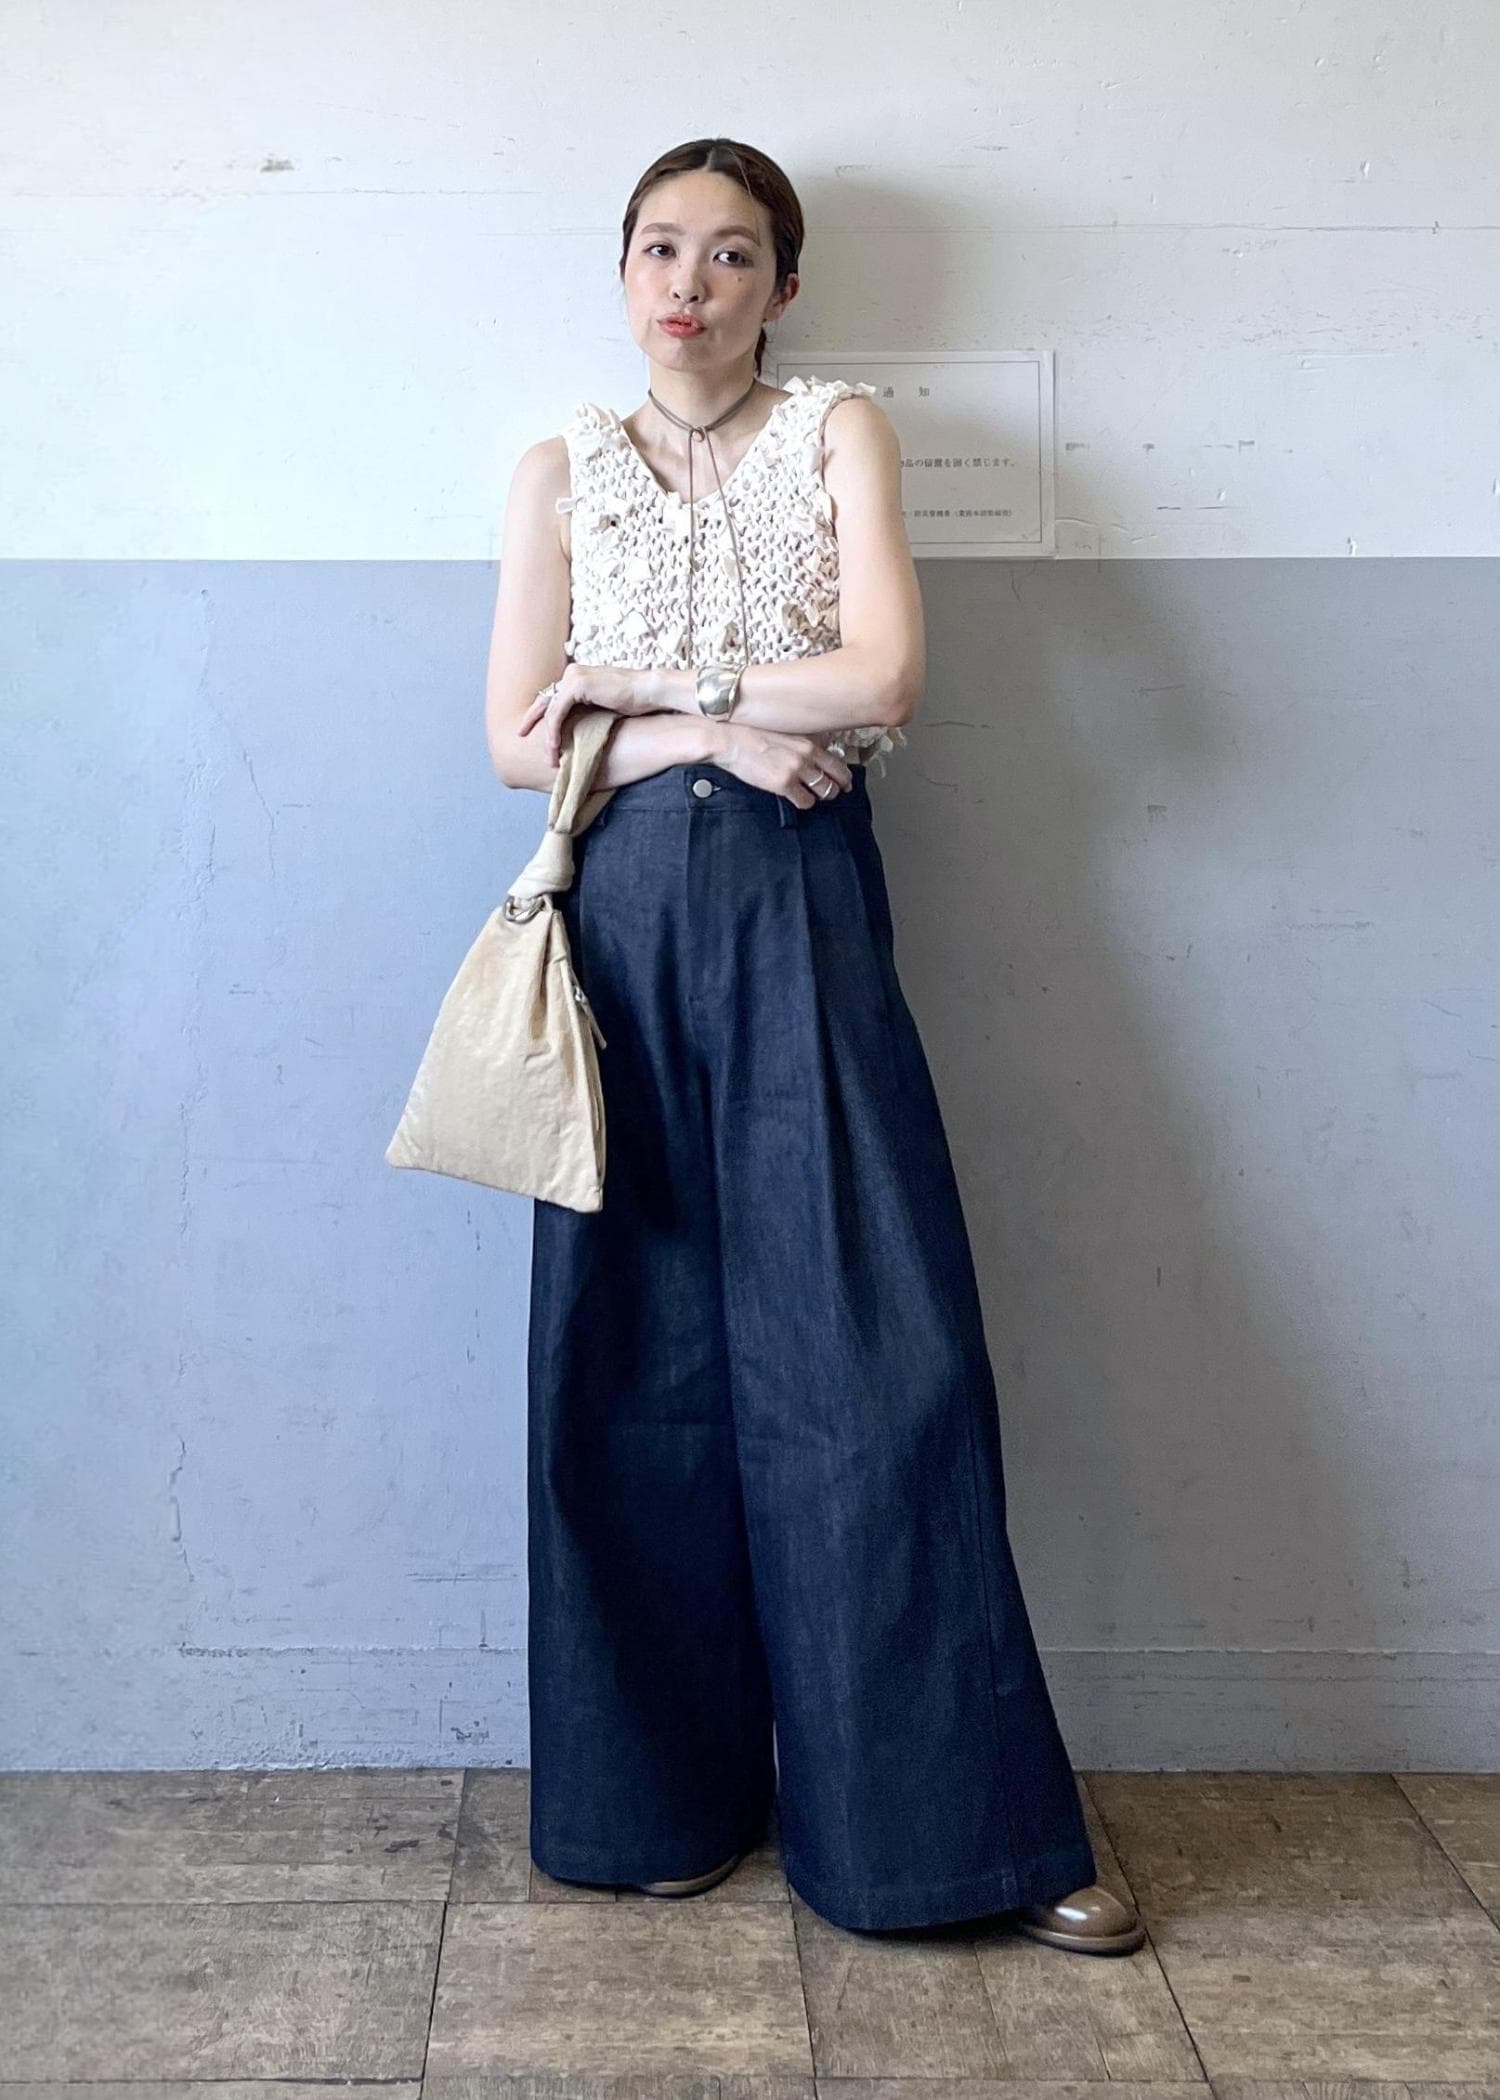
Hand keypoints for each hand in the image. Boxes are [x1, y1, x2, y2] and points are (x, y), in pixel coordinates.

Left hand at [517, 664, 659, 766]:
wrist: (649, 691)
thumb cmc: (634, 701)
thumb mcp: (604, 706)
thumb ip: (588, 710)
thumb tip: (578, 727)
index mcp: (578, 676)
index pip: (553, 696)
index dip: (541, 713)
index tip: (531, 729)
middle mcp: (572, 673)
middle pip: (544, 700)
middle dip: (531, 720)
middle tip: (520, 735)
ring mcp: (573, 677)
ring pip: (550, 710)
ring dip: (547, 735)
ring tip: (549, 756)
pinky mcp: (577, 685)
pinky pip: (557, 712)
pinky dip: (554, 731)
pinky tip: (554, 746)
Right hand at [712, 723, 854, 809]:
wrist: (730, 739)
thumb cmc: (750, 733)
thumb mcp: (783, 730)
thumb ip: (800, 741)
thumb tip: (812, 750)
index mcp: (808, 741)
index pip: (837, 761)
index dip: (843, 775)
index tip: (844, 781)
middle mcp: (807, 755)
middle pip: (836, 778)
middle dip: (837, 788)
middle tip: (834, 792)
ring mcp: (796, 770)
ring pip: (824, 791)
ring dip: (821, 796)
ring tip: (813, 796)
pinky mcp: (783, 784)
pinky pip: (805, 801)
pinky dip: (804, 803)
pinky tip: (797, 799)